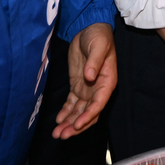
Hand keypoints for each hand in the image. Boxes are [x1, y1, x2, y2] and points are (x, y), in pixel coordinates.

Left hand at [53, 23, 116, 138]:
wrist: (90, 29)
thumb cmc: (99, 36)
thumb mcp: (98, 46)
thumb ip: (94, 61)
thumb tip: (89, 77)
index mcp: (107, 82)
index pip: (98, 104)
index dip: (88, 116)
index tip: (77, 125)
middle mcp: (98, 90)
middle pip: (88, 113)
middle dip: (76, 125)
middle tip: (63, 135)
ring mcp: (87, 89)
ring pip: (79, 112)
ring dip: (69, 123)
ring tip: (57, 134)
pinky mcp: (77, 86)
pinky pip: (71, 104)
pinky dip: (65, 113)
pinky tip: (58, 120)